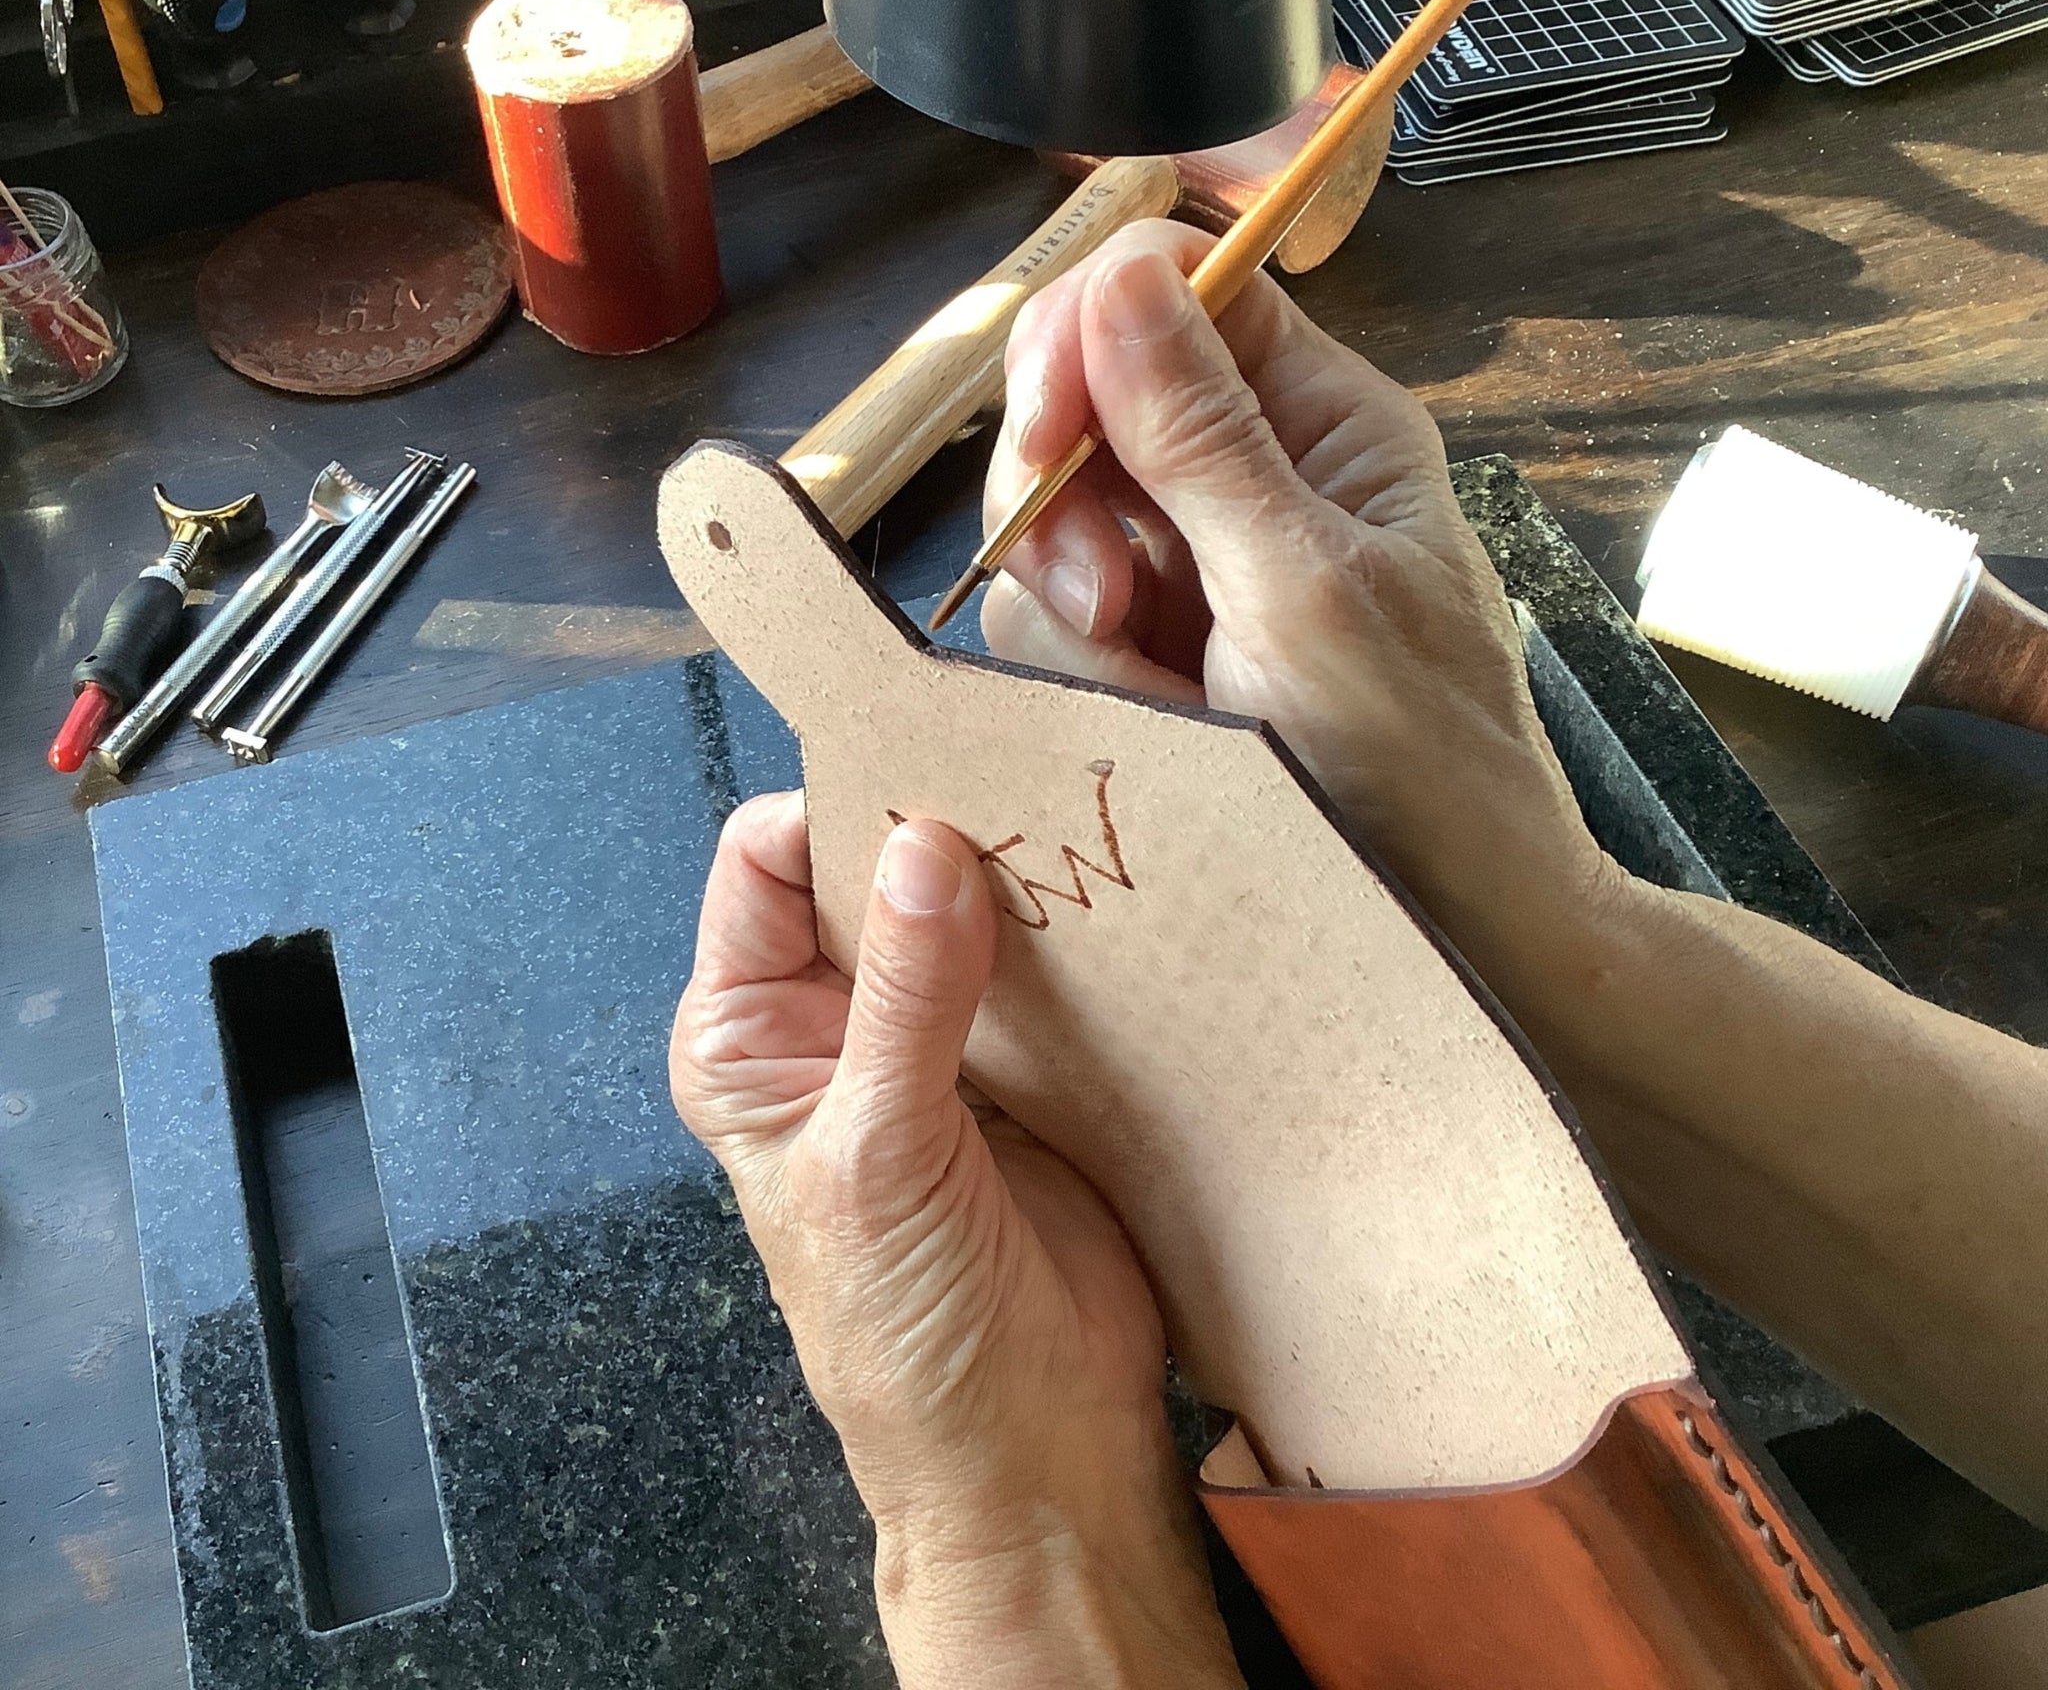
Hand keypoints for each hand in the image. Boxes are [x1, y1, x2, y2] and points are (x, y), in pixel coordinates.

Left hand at [670, 795, 1243, 1689]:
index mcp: (751, 1035)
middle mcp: (834, 1020)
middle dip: (937, 830)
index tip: (923, 778)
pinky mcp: (1030, 1062)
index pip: (767, 866)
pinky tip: (1121, 907)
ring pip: (965, 907)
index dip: (833, 813)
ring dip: (1017, 877)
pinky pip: (1046, 965)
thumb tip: (922, 845)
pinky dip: (1078, 935)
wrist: (1037, 1449)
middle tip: (1023, 786)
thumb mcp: (883, 1155)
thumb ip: (904, 998)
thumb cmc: (908, 1332)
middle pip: (871, 869)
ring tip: (1082, 834)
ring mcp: (936, 1036)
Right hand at [980, 219, 1618, 996]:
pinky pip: (1048, 621)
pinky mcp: (1149, 653)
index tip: (1046, 423)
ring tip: (1161, 696)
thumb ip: (1202, 438)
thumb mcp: (1309, 592)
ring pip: (1049, 521)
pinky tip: (1152, 726)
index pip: (1176, 288)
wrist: (1451, 939)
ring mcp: (1191, 568)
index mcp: (1324, 421)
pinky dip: (1078, 673)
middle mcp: (1250, 475)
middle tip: (1108, 599)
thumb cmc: (1423, 765)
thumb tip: (1123, 273)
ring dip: (1075, 609)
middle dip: (1068, 497)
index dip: (1087, 328)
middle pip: (1084, 400)